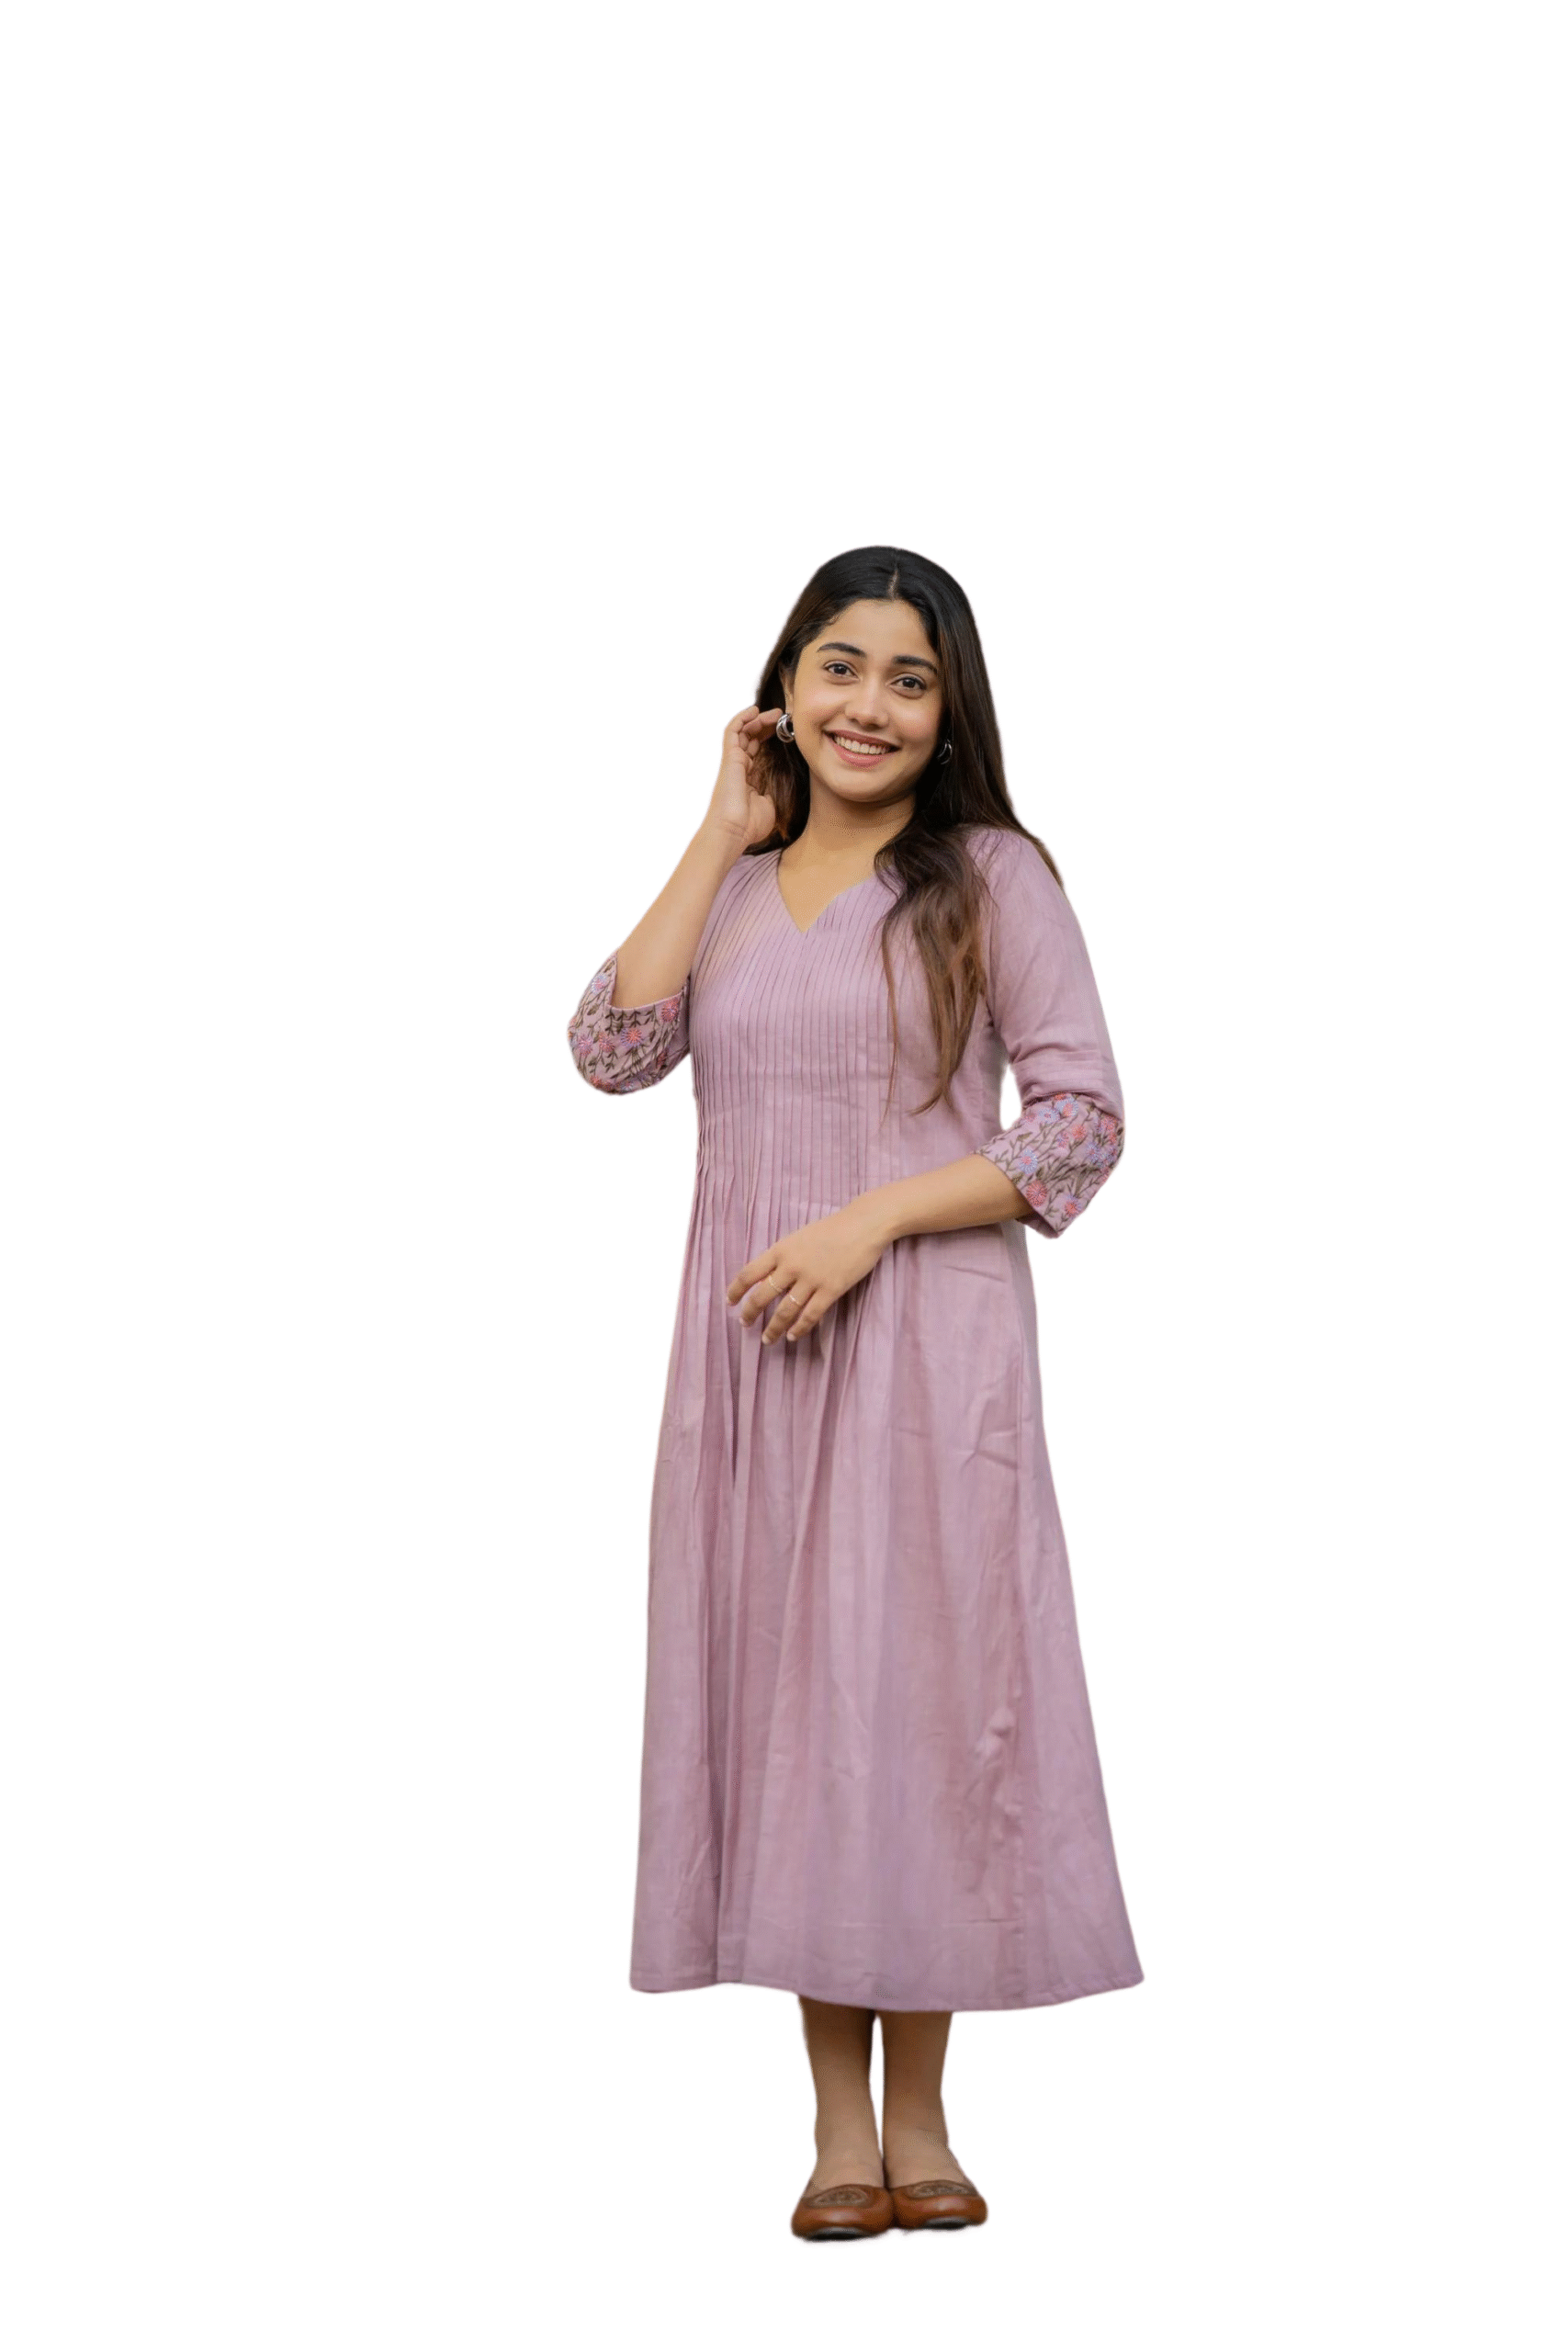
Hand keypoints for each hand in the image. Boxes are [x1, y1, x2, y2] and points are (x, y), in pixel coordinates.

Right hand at [705, 703, 783, 848]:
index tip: (785, 731)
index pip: (758, 751)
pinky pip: (732, 731)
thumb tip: (778, 785)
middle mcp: (739, 767)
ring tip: (776, 713)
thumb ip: (773, 793)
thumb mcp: (769, 806)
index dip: (769, 738)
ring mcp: (733, 761)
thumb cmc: (748, 825)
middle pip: (751, 738)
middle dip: (766, 725)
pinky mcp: (730, 758)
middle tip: (783, 718)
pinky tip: (755, 710)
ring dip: (758, 719)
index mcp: (748, 778)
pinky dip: (742, 718)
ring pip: (743, 731)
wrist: (733, 832)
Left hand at [726, 1201, 892, 1344]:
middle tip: (745, 1324)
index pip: (748, 1273)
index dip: (736, 1290)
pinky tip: (792, 1336)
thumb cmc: (832, 1229)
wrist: (863, 1225)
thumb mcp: (799, 1237)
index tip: (730, 1302)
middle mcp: (791, 1266)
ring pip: (785, 1311)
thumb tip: (767, 1277)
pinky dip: (799, 1329)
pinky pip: (810, 1315)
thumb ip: (783, 1256)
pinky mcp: (831, 1290)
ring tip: (768, 1339)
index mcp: (781, 1250)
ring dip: (773, 1328)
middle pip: (762, 1296)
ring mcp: (811, 1279)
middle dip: (750, 1313)